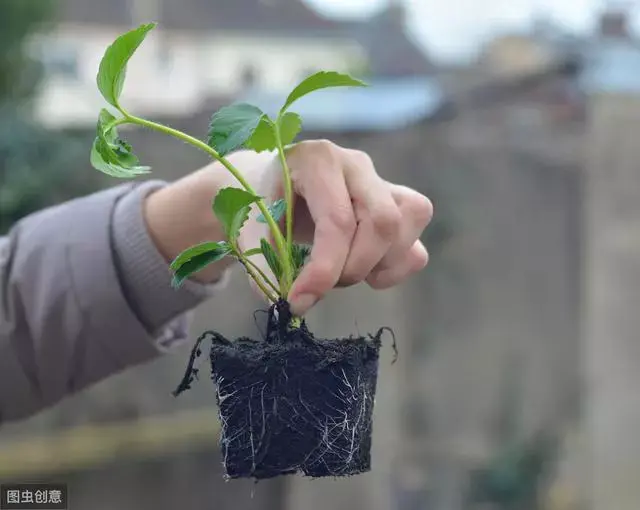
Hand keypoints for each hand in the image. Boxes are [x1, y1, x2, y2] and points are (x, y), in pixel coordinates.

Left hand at [144, 140, 432, 315]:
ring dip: (378, 266)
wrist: (276, 185)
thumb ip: (262, 262)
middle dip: (354, 267)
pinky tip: (367, 271)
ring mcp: (384, 183)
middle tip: (323, 285)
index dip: (323, 270)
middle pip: (383, 222)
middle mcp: (357, 165)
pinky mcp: (399, 206)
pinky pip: (417, 244)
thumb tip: (280, 303)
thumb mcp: (249, 226)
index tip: (298, 302)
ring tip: (342, 273)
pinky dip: (395, 268)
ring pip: (408, 226)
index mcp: (318, 160)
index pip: (337, 221)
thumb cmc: (262, 203)